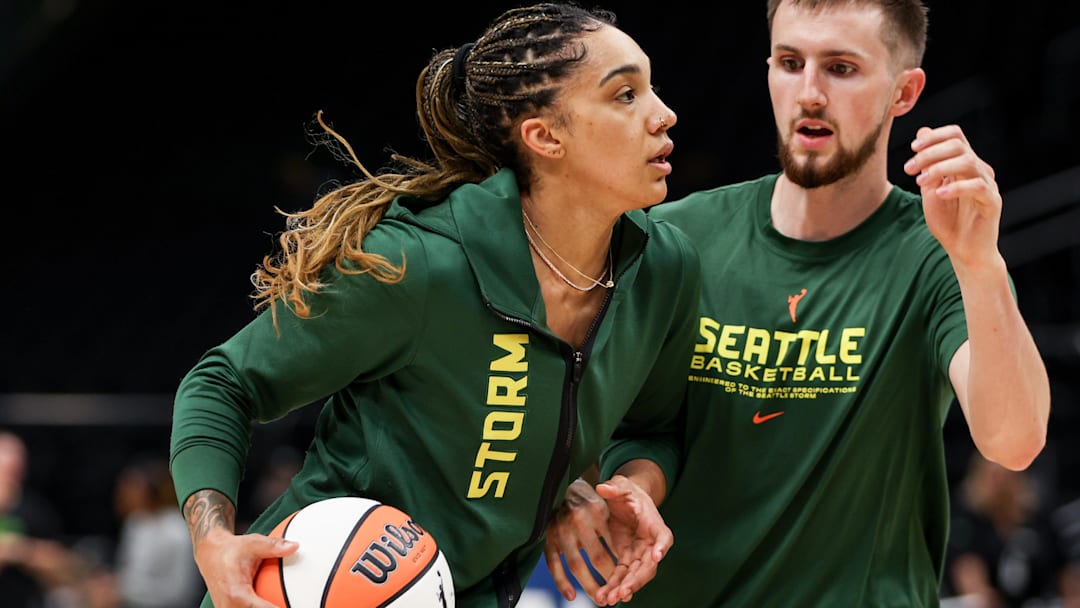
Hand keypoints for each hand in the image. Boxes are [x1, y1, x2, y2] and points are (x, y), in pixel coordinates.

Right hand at [194, 527, 297, 607]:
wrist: (210, 554)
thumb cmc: (229, 550)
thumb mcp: (252, 543)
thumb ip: (273, 546)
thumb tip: (293, 546)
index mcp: (236, 594)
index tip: (291, 606)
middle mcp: (229, 606)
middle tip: (289, 603)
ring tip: (281, 603)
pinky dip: (258, 607)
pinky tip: (273, 602)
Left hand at [544, 476, 671, 605]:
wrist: (626, 500)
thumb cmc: (627, 492)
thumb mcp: (621, 485)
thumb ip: (614, 487)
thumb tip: (603, 487)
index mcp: (654, 524)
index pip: (663, 537)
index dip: (661, 547)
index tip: (656, 556)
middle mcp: (650, 543)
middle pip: (649, 565)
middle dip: (636, 580)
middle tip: (623, 592)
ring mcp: (639, 552)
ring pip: (635, 575)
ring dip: (624, 588)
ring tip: (609, 599)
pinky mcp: (627, 557)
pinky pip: (622, 575)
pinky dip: (614, 585)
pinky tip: (604, 596)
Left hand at [904, 125, 1002, 268]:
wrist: (963, 250)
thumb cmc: (948, 221)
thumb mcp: (930, 188)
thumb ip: (927, 164)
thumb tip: (922, 131)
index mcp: (964, 164)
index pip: (955, 136)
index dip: (933, 137)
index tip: (912, 149)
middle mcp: (979, 169)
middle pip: (959, 145)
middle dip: (929, 153)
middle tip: (909, 169)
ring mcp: (988, 184)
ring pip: (968, 162)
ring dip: (939, 168)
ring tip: (920, 182)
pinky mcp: (993, 202)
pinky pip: (978, 186)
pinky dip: (956, 187)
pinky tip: (939, 194)